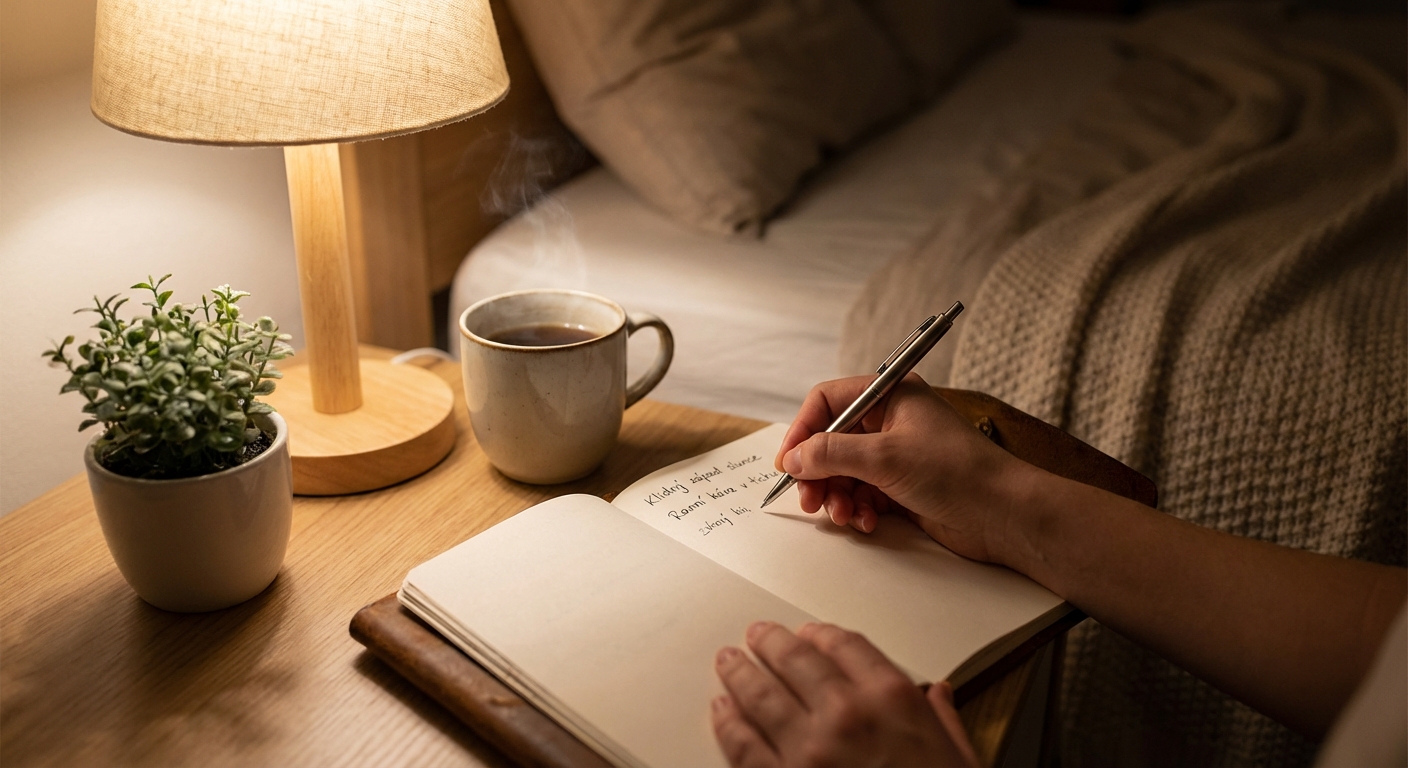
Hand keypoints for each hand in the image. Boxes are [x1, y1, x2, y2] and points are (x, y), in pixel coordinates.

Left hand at [711, 621, 978, 767]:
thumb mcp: (959, 758)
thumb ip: (942, 720)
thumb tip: (940, 696)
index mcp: (892, 700)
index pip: (846, 646)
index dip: (822, 634)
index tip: (811, 633)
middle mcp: (846, 715)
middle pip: (796, 660)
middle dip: (772, 643)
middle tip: (759, 635)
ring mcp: (808, 750)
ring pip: (761, 695)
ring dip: (740, 673)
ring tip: (729, 662)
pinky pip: (743, 746)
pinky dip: (728, 724)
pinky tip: (722, 711)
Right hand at [776, 374, 1029, 563]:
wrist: (1004, 515)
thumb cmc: (957, 472)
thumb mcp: (885, 458)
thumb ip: (832, 454)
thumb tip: (794, 458)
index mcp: (890, 396)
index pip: (829, 402)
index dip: (803, 430)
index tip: (788, 462)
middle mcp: (891, 421)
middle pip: (831, 441)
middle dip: (818, 472)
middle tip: (809, 499)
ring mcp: (896, 455)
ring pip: (844, 472)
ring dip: (837, 496)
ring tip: (844, 516)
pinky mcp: (902, 487)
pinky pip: (862, 495)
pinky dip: (858, 510)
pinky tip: (867, 523)